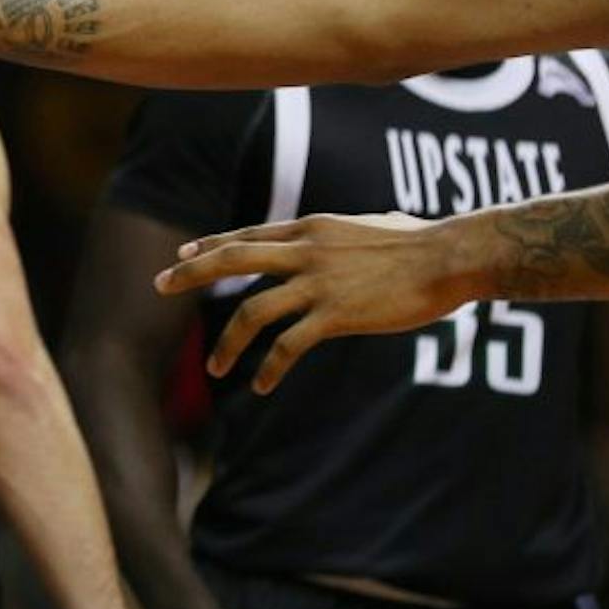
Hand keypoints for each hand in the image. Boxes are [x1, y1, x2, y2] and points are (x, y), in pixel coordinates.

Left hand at [154, 212, 472, 392]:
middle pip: (232, 260)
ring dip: (228, 343)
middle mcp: (305, 251)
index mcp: (311, 229)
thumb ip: (348, 233)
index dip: (211, 245)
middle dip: (190, 274)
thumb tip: (359, 228)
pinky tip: (260, 385)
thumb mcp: (372, 224)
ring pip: (252, 312)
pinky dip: (269, 367)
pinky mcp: (336, 314)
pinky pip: (289, 345)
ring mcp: (318, 283)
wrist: (451, 256)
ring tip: (215, 370)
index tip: (182, 255)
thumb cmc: (422, 242)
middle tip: (158, 286)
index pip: (248, 236)